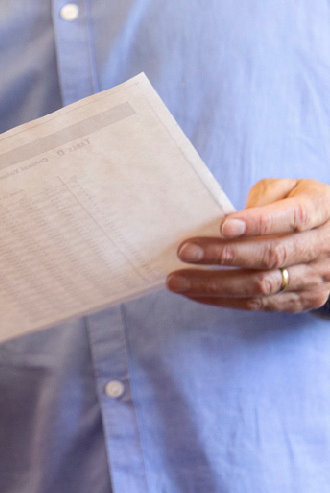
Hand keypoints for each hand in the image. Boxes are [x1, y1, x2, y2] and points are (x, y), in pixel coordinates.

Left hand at [168, 178, 329, 311]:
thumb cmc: (301, 205)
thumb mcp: (293, 188)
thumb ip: (267, 197)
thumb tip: (231, 221)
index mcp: (322, 210)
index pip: (293, 217)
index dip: (258, 222)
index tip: (223, 226)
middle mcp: (325, 246)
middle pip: (272, 254)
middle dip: (224, 254)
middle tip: (184, 251)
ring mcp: (317, 277)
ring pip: (262, 285)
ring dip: (214, 284)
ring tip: (177, 280)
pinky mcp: (305, 300)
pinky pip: (260, 304)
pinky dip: (223, 300)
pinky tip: (195, 293)